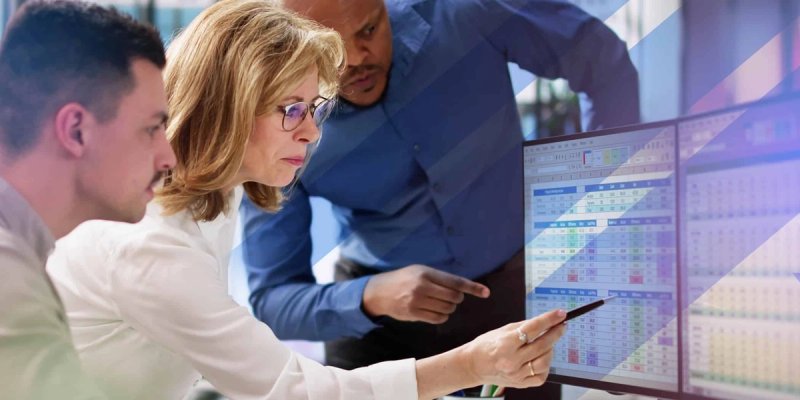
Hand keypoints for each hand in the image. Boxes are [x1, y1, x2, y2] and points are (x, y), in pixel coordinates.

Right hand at [362, 264, 489, 323]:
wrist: (379, 292)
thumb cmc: (403, 279)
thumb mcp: (419, 271)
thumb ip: (439, 278)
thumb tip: (462, 288)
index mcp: (426, 273)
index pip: (455, 281)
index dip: (472, 287)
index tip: (486, 292)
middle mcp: (422, 286)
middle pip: (454, 297)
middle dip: (457, 299)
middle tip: (451, 298)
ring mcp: (417, 301)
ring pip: (447, 309)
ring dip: (449, 308)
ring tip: (440, 303)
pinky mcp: (413, 313)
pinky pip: (438, 318)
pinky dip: (442, 316)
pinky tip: (436, 311)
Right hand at [459, 309, 567, 388]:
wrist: (473, 365)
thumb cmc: (485, 346)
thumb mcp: (502, 331)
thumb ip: (524, 327)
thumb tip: (543, 322)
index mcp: (506, 344)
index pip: (533, 329)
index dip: (549, 320)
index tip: (560, 314)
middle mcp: (512, 360)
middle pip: (542, 345)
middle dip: (555, 332)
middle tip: (561, 325)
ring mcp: (517, 374)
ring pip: (545, 361)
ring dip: (550, 349)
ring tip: (548, 343)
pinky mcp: (520, 383)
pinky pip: (541, 376)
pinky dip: (545, 366)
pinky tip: (542, 358)